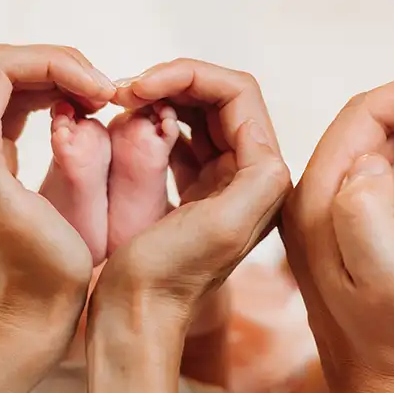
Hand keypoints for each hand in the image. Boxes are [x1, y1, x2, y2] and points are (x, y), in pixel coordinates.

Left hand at [0, 43, 114, 345]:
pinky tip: (79, 112)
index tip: (102, 92)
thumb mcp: (14, 217)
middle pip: (2, 67)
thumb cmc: (40, 273)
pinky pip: (14, 106)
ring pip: (9, 82)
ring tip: (98, 100)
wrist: (33, 314)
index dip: (56, 65)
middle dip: (59, 66)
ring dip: (57, 78)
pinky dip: (49, 97)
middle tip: (105, 93)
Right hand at [90, 59, 289, 339]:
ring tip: (123, 105)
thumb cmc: (168, 276)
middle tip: (124, 92)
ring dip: (163, 98)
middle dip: (174, 83)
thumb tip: (270, 148)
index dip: (189, 76)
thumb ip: (259, 179)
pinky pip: (183, 136)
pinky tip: (128, 126)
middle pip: (221, 97)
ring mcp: (225, 181)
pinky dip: (156, 122)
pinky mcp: (197, 190)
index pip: (238, 94)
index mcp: (265, 178)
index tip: (137, 88)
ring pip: (201, 113)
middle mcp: (252, 176)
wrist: (137, 316)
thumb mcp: (222, 228)